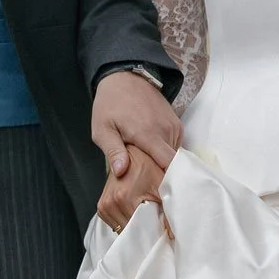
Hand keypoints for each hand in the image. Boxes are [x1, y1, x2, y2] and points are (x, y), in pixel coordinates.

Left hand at [92, 69, 181, 231]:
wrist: (125, 76)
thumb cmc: (110, 105)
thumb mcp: (102, 129)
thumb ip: (113, 151)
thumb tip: (122, 172)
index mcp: (148, 134)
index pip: (169, 165)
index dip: (170, 184)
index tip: (167, 202)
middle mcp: (165, 131)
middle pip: (174, 165)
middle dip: (167, 181)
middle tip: (156, 198)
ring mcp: (173, 127)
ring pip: (176, 157)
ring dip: (166, 168)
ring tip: (152, 181)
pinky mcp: (176, 124)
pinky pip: (176, 147)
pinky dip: (167, 157)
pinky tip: (154, 163)